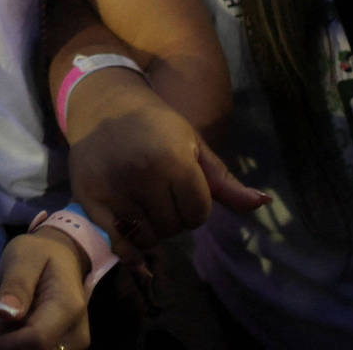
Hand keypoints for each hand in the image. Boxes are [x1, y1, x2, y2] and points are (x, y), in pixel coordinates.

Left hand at [0, 230, 87, 348]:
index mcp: (66, 308)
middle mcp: (71, 333)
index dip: (1, 345)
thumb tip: (5, 313)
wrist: (61, 257)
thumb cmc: (40, 253)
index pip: (36, 340)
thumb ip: (17, 285)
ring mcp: (64, 343)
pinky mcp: (53, 346)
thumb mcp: (24, 258)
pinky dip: (0, 346)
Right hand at [64, 69, 266, 253]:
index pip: (199, 213)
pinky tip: (132, 236)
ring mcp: (112, 188)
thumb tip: (263, 203)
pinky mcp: (88, 198)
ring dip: (152, 230)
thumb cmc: (157, 126)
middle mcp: (141, 174)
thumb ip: (226, 182)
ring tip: (145, 205)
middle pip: (173, 228)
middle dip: (174, 217)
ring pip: (147, 238)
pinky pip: (117, 242)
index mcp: (173, 159)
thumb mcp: (194, 146)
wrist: (104, 105)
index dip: (197, 206)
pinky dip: (128, 247)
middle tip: (162, 194)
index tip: (186, 189)